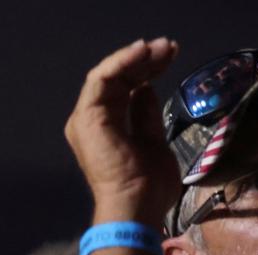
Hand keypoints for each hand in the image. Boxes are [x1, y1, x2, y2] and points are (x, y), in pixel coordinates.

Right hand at [65, 37, 181, 223]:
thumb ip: (145, 115)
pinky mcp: (87, 117)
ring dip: (134, 57)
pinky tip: (142, 53)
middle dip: (144, 59)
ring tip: (161, 47)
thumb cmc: (147, 185)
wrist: (136, 205)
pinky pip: (101, 79)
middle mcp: (92, 121)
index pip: (123, 89)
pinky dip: (120, 62)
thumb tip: (146, 89)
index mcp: (106, 129)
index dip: (146, 70)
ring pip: (107, 74)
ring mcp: (86, 119)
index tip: (171, 58)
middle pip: (116, 79)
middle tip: (170, 47)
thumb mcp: (153, 141)